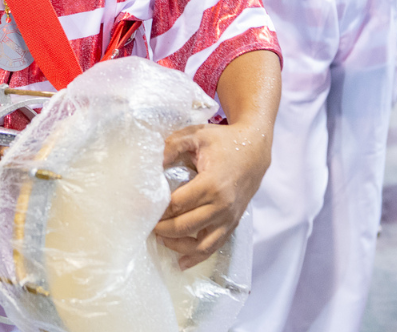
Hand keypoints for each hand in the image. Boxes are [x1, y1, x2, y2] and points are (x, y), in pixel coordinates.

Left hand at [154, 121, 272, 269]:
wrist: (255, 150)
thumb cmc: (223, 141)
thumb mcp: (196, 135)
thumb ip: (171, 146)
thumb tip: (150, 161)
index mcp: (211, 184)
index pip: (177, 204)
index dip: (158, 210)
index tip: (142, 210)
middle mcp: (221, 205)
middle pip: (185, 226)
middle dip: (162, 229)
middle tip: (146, 224)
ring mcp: (229, 217)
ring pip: (200, 244)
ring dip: (177, 245)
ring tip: (160, 239)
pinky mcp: (232, 223)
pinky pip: (214, 246)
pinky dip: (197, 256)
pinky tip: (182, 262)